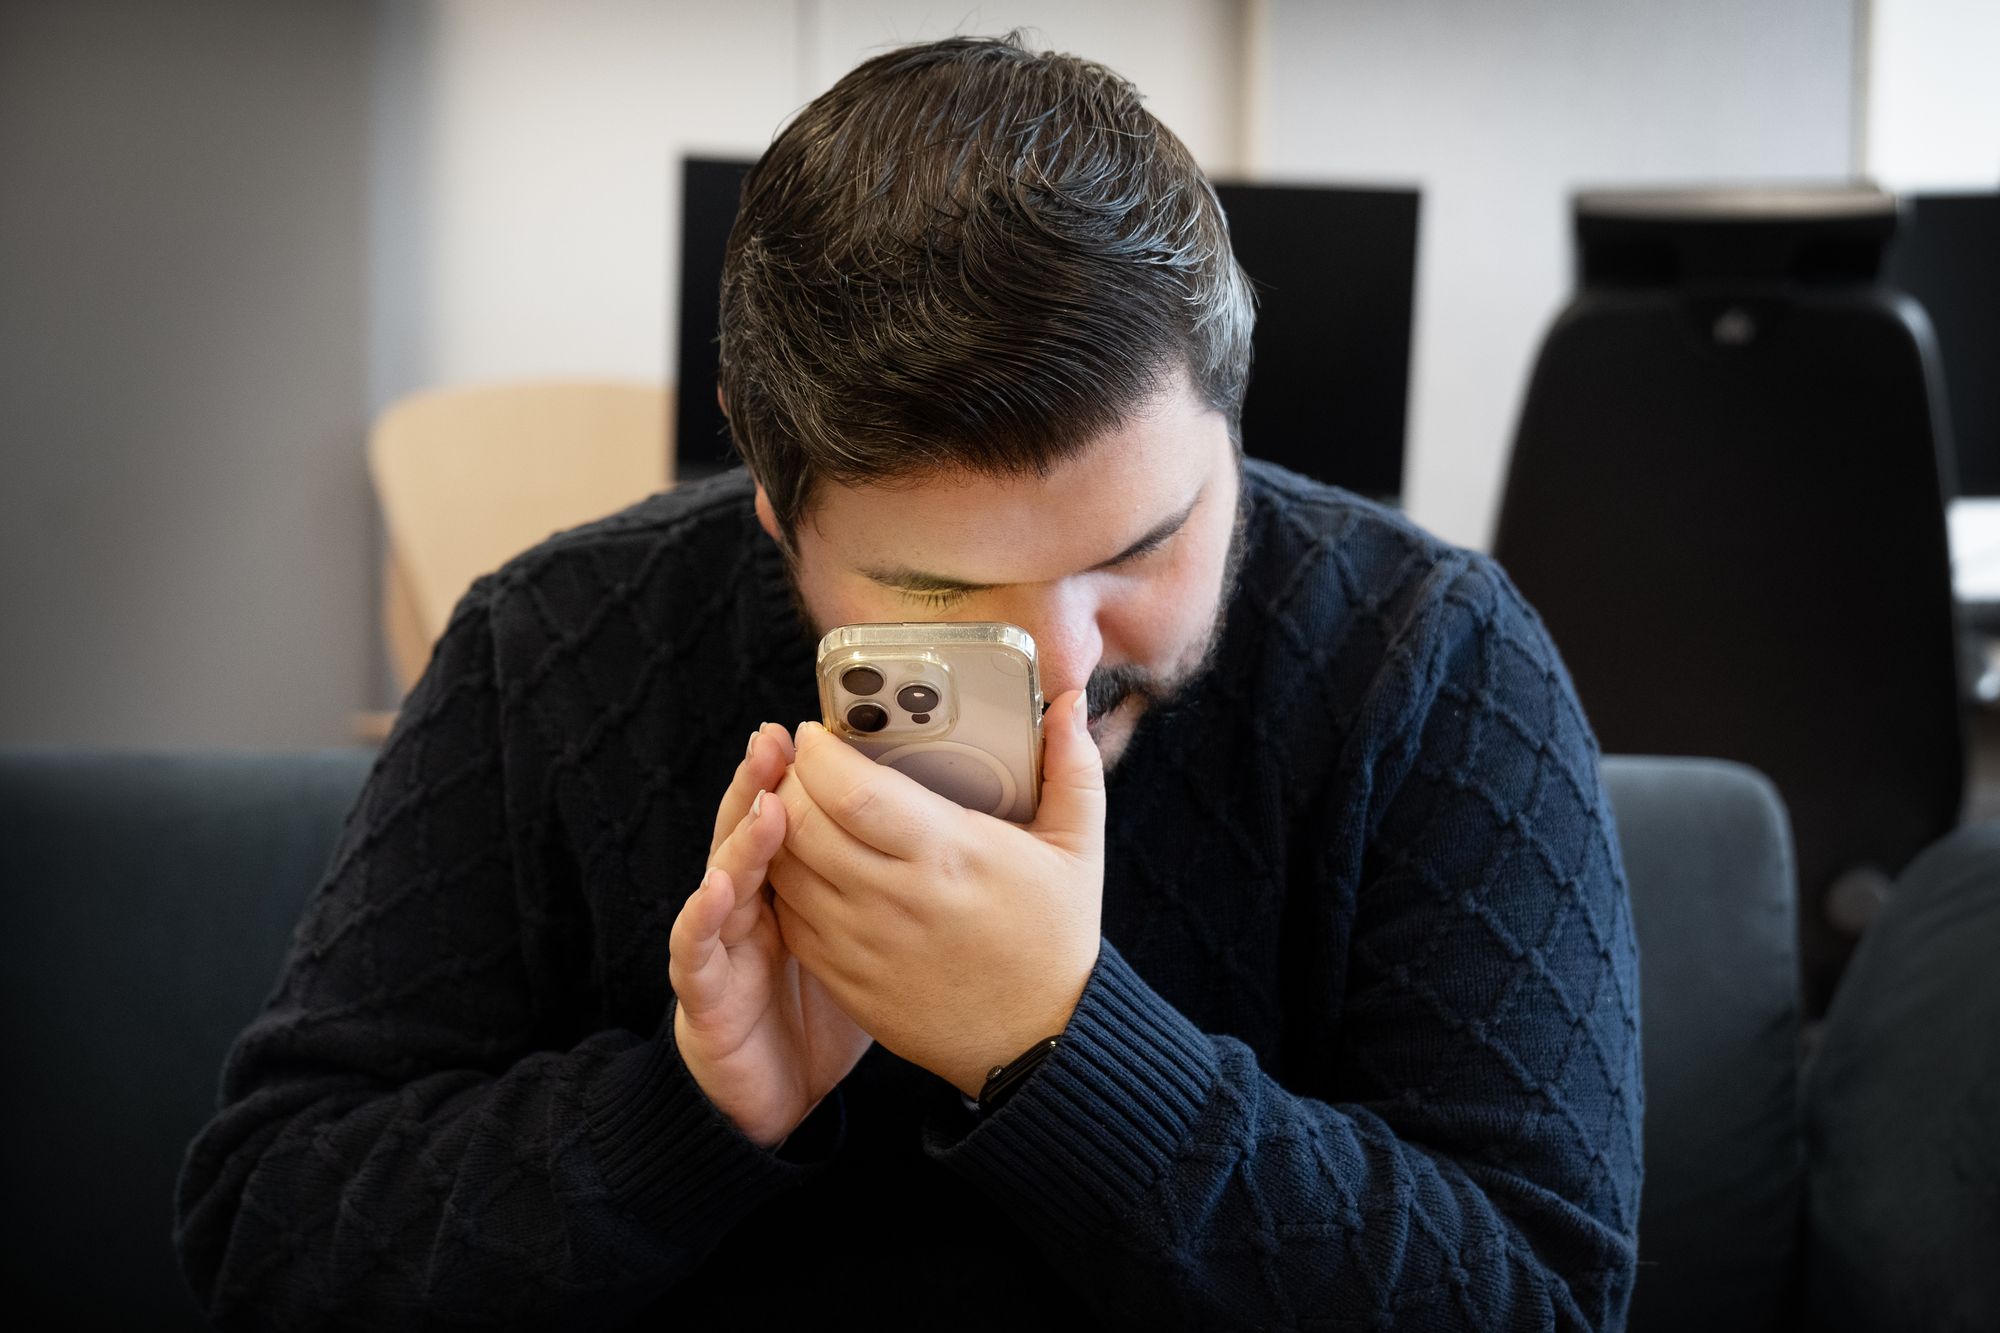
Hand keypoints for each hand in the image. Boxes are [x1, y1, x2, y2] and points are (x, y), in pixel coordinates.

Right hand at [667, 723, 873, 1148]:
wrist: (775, 1094)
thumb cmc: (824, 1010)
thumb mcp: (870, 940)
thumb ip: (893, 886)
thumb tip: (961, 837)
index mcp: (795, 885)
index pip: (796, 817)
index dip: (804, 775)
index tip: (823, 729)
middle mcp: (752, 902)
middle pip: (753, 830)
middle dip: (764, 783)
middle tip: (781, 739)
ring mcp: (722, 942)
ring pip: (723, 875)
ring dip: (741, 837)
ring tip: (767, 802)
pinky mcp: (703, 990)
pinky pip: (696, 948)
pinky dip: (703, 914)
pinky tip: (720, 888)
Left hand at [767, 690, 1104, 1097]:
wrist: (1041, 1043)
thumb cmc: (1057, 937)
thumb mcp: (1079, 847)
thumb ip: (1072, 765)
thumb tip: (1070, 700)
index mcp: (950, 855)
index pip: (853, 791)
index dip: (820, 753)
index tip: (818, 731)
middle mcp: (897, 899)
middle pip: (803, 824)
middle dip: (791, 782)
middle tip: (806, 764)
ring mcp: (865, 945)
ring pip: (786, 871)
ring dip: (780, 831)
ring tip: (801, 806)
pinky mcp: (848, 981)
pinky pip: (792, 920)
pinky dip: (787, 884)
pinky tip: (809, 864)